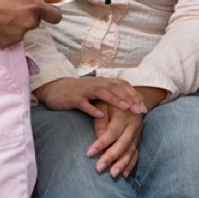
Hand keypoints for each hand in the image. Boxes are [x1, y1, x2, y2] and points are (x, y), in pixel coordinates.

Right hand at [0, 0, 61, 48]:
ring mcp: (18, 34)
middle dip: (26, 15)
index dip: (49, 11)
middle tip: (7, 6)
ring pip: (23, 30)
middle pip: (36, 21)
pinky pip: (12, 38)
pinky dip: (6, 32)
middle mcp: (29, 22)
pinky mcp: (7, 44)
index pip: (55, 15)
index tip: (41, 9)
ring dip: (16, 23)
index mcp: (32, 5)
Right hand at [33, 76, 147, 117]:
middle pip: (115, 88)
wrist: (54, 90)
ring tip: (126, 108)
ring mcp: (83, 90)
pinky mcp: (72, 98)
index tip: (144, 107)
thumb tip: (130, 101)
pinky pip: (83, 103)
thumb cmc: (78, 93)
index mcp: (102, 82)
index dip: (134, 95)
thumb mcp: (95, 90)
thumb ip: (110, 93)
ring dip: (115, 100)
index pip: (121, 85)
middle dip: (129, 98)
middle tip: (140, 110)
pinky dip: (92, 108)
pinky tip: (100, 115)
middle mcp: (94, 84)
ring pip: (102, 93)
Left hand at [87, 102, 143, 177]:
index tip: (89, 153)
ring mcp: (137, 135)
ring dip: (122, 164)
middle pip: (122, 145)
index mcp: (124, 117)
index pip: (112, 133)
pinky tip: (124, 174)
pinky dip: (131, 165)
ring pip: (130, 152)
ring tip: (112, 175)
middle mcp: (133, 128)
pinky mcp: (138, 141)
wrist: (132, 98)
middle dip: (110, 158)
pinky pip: (136, 154)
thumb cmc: (112, 101)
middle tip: (98, 168)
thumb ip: (101, 119)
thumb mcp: (104, 103)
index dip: (101, 143)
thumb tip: (99, 137)